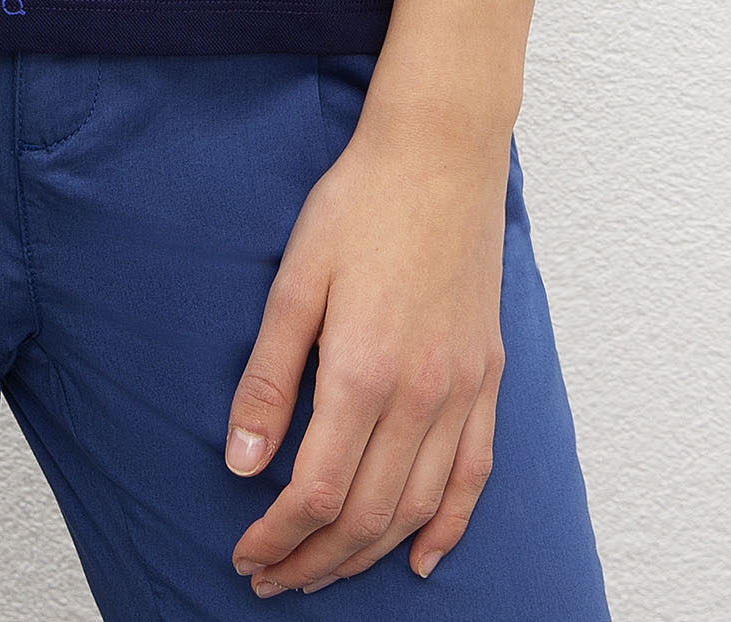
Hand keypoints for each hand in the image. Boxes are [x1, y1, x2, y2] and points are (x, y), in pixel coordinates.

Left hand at [225, 100, 508, 593]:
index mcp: (363, 371)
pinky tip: (420, 558)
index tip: (245, 553)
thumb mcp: (295, 281)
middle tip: (271, 577)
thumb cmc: (359, 204)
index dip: (276, 537)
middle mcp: (421, 394)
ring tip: (322, 571)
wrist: (440, 152)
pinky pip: (475, 474)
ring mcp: (462, 389)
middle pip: (366, 516)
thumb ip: (269, 378)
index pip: (316, 492)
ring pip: (418, 508)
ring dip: (367, 556)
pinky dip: (449, 528)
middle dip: (313, 560)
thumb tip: (243, 464)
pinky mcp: (487, 376)